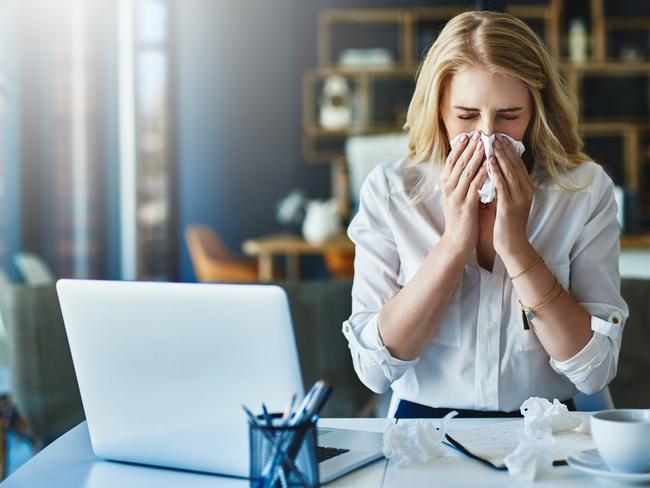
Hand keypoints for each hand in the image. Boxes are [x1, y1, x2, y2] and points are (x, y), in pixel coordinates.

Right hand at [438, 131, 487, 257]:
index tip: (469, 135)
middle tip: (479, 133)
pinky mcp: (465, 205)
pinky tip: (490, 165)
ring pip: (466, 171)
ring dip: (476, 156)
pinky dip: (482, 173)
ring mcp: (455, 196)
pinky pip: (474, 185)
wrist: (457, 241)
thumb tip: (471, 164)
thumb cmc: (460, 218)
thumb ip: (461, 181)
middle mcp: (447, 188)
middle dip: (469, 147)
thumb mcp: (456, 196)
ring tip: (485, 143)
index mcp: (444, 184)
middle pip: (459, 162)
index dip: (460, 147)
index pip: (451, 161)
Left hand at [489, 133, 534, 256]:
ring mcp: (519, 199)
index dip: (510, 150)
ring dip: (500, 156)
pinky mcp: (510, 207)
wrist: (513, 246)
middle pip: (515, 165)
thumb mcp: (509, 201)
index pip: (518, 164)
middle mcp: (526, 191)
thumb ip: (505, 186)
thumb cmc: (507, 224)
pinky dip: (495, 172)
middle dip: (505, 149)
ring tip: (492, 143)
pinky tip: (488, 162)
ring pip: (510, 172)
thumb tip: (497, 170)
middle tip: (495, 135)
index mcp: (526, 188)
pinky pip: (502, 185)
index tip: (500, 137)